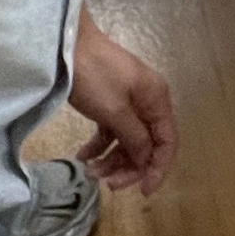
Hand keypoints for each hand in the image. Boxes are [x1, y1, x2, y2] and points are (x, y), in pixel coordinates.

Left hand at [70, 11, 177, 195]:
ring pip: (127, 140)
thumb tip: (146, 160)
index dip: (158, 169)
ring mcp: (129, 101)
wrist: (66, 43)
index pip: (167, 142)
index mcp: (157, 101)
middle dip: (129, 167)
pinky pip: (112, 130)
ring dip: (111, 158)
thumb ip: (134, 138)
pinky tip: (82, 156)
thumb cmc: (94, 76)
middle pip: (147, 144)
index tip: (143, 192)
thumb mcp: (114, 111)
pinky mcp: (110, 101)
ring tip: (88, 170)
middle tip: (107, 183)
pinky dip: (100, 145)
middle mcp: (148, 102)